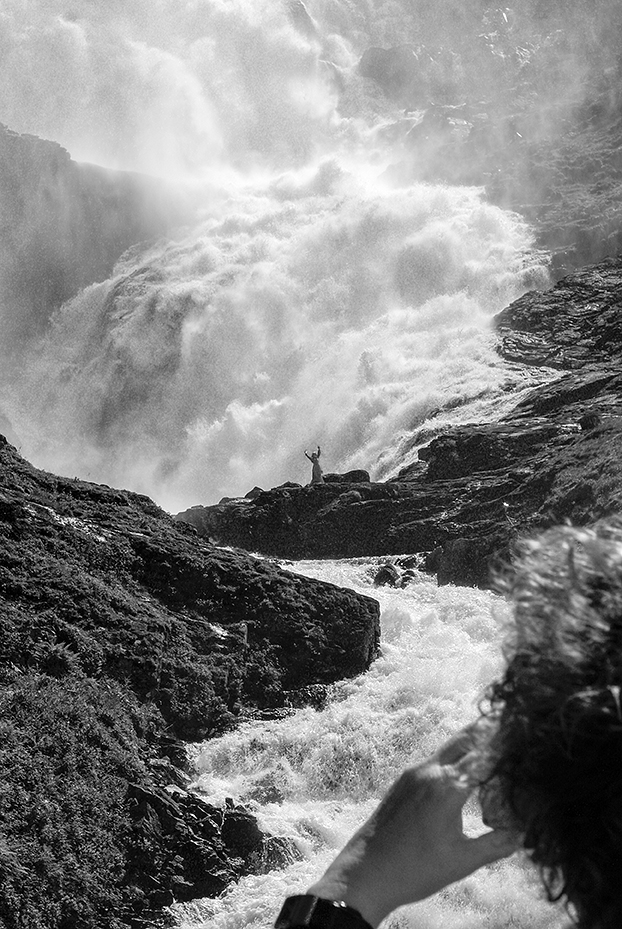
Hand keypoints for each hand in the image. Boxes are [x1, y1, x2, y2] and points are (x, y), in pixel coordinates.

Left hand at [306, 727, 519, 927]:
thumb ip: (496, 844)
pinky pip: (434, 761)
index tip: (525, 742)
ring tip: (493, 748)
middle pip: (465, 740)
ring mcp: (413, 774)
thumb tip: (523, 833)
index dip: (506, 748)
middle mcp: (429, 772)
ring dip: (470, 745)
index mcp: (446, 787)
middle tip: (512, 729)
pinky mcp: (403, 782)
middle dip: (488, 734)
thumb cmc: (414, 870)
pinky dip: (453, 760)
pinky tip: (464, 773)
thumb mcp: (462, 861)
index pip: (484, 756)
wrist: (366, 873)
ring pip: (448, 749)